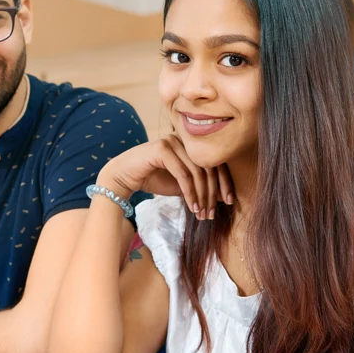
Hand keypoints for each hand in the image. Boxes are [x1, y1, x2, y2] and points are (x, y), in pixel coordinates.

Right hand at [97, 136, 233, 220]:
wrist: (124, 176)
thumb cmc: (153, 179)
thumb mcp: (182, 185)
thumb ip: (200, 187)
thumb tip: (224, 196)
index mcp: (191, 144)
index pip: (215, 161)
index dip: (224, 182)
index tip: (229, 201)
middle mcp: (183, 139)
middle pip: (209, 166)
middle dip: (213, 192)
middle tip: (212, 213)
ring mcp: (172, 141)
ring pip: (197, 171)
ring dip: (201, 196)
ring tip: (202, 213)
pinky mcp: (161, 148)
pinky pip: (183, 174)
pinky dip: (190, 192)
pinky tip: (192, 207)